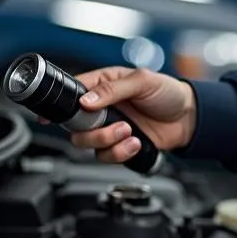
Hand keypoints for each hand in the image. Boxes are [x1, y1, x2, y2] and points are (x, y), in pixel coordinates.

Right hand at [65, 66, 196, 163]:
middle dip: (93, 131)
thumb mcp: (142, 81)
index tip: (48, 117)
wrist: (188, 117)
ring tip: (130, 132)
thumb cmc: (168, 92)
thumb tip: (86, 101)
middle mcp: (102, 108)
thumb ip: (113, 89)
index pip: (72, 93)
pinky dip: (120, 153)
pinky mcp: (119, 145)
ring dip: (108, 142)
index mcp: (103, 85)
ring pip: (88, 144)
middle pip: (75, 126)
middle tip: (118, 125)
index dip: (58, 105)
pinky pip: (106, 156)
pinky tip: (136, 142)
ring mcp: (109, 127)